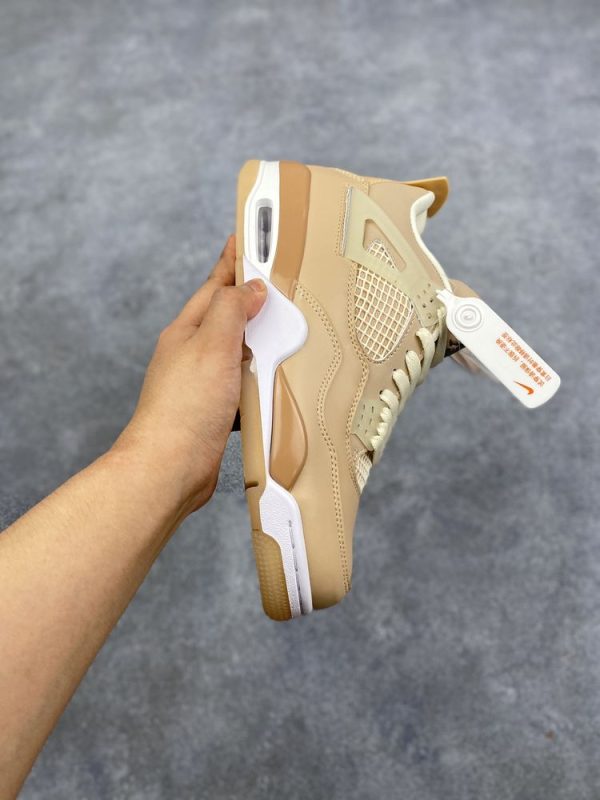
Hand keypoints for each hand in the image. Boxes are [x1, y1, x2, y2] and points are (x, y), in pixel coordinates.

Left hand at [113, 235, 265, 514]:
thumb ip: (232, 311)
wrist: (170, 467)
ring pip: (237, 353)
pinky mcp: (213, 411)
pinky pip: (242, 386)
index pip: (215, 285)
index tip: (249, 237)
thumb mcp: (212, 345)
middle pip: (227, 317)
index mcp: (188, 331)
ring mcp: (202, 383)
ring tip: (283, 332)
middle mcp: (192, 354)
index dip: (233, 261)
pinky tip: (272, 384)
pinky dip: (259, 380)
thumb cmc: (184, 408)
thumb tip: (250, 288)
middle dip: (250, 299)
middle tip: (278, 282)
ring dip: (258, 343)